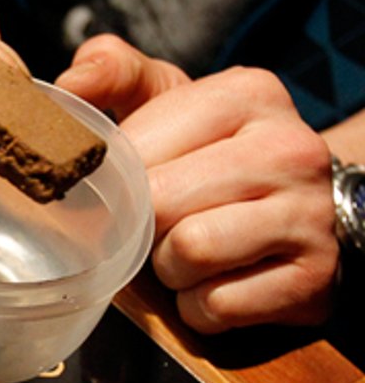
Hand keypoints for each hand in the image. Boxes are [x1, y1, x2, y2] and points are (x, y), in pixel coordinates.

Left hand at [56, 34, 337, 333]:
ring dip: (169, 269)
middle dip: (142, 227)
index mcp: (247, 95)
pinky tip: (216, 282)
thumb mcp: (169, 100)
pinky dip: (198, 307)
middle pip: (160, 205)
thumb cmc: (212, 154)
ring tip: (187, 252)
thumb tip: (71, 85)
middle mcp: (289, 149)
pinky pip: (215, 306)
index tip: (123, 189)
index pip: (138, 150)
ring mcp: (309, 217)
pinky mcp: (312, 282)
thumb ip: (114, 74)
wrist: (302, 208)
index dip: (116, 182)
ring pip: (188, 255)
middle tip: (156, 225)